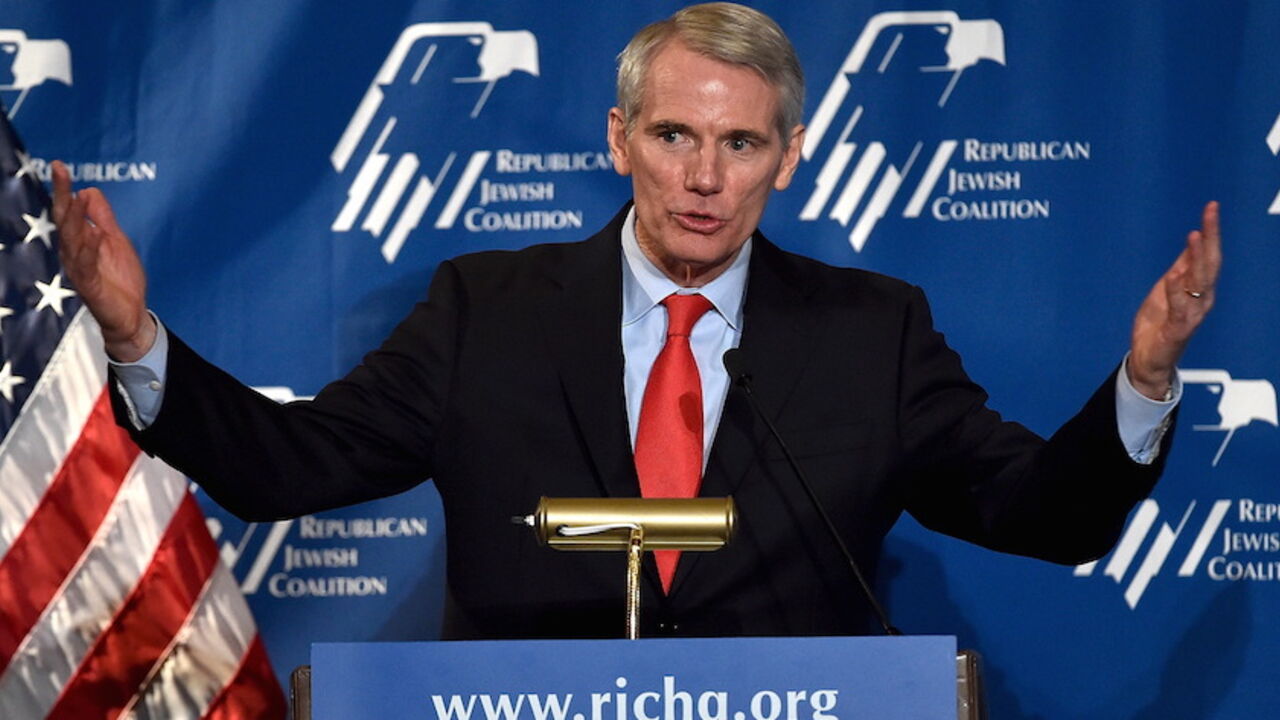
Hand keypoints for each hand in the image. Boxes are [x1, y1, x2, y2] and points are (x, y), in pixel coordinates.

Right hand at [51, 160, 155, 361]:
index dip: (64, 189)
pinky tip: (93, 235)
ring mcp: (80, 269)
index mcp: (80, 240)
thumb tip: (88, 190)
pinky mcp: (90, 286)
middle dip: (62, 195)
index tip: (59, 165)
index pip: (68, 211)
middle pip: (65, 220)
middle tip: (60, 170)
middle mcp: (74, 253)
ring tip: (77, 196)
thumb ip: (102, 218)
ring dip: (74, 218)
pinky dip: (89, 249)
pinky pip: (86, 266)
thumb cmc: (120, 278)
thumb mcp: (115, 240)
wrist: (130, 314)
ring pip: (72, 240)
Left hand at [1127, 201, 1221, 399]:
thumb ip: (1181, 268)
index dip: (1210, 230)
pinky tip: (1174, 275)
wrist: (1150, 359)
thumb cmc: (1159, 324)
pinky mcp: (1179, 329)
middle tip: (1211, 212)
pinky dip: (1177, 291)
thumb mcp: (1167, 289)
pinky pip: (1180, 307)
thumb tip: (1192, 243)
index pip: (1208, 254)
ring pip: (1200, 282)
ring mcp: (1192, 314)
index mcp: (1198, 287)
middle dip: (1211, 236)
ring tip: (1194, 235)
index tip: (1211, 207)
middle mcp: (1201, 298)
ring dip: (1197, 258)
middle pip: (1210, 262)